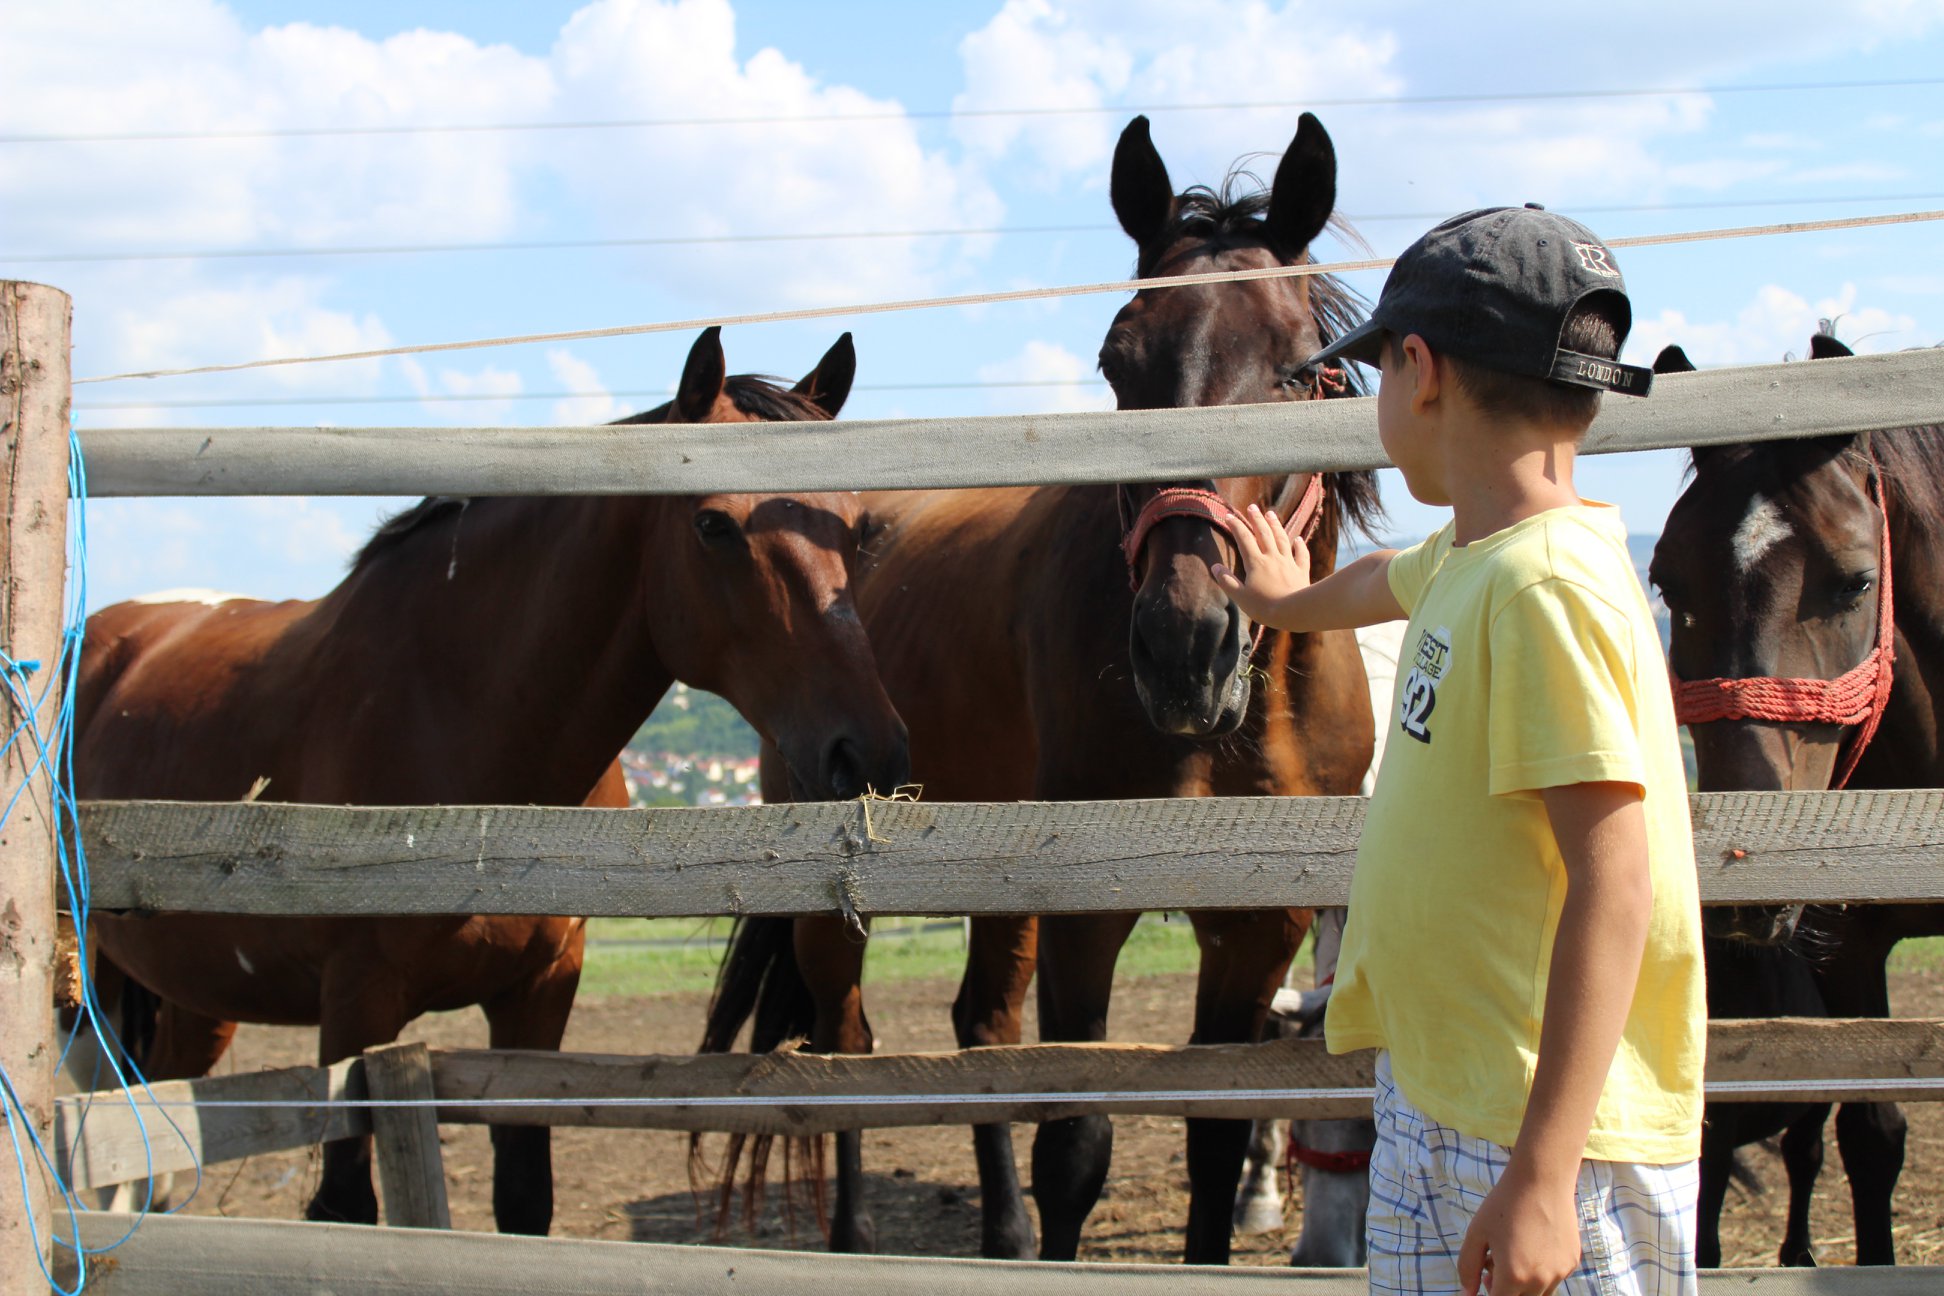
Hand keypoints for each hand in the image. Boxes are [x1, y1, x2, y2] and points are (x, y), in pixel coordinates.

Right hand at [1210, 502, 1310, 625]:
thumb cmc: (1264, 607)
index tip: (1229, 516)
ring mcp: (1288, 563)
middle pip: (1263, 534)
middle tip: (1252, 507)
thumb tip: (1214, 567)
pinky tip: (1299, 539)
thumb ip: (1226, 581)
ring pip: (1282, 539)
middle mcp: (1272, 558)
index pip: (1244, 539)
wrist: (1294, 611)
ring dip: (1275, 525)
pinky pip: (1301, 555)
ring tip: (1271, 513)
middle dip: (1256, 519)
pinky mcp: (1301, 571)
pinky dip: (1300, 546)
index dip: (1236, 526)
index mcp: (1256, 563)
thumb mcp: (1240, 596)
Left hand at [1456, 1164, 1581, 1294]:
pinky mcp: (1572, 1261)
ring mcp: (1560, 1272)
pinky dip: (1539, 1271)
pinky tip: (1530, 1243)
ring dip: (1523, 1283)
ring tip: (1511, 1253)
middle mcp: (1541, 1280)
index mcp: (1514, 1276)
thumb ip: (1468, 1268)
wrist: (1542, 1180)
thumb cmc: (1504, 1204)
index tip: (1483, 1277)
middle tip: (1491, 1265)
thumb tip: (1468, 1293)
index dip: (1488, 1292)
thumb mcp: (1477, 1234)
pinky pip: (1553, 1277)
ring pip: (1539, 1293)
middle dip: (1503, 1290)